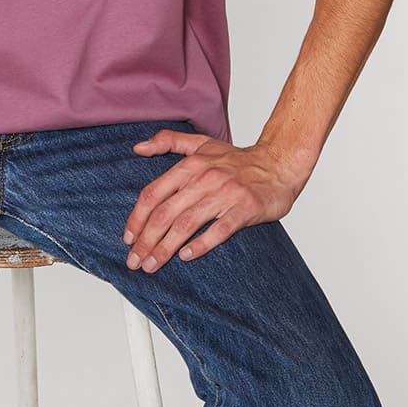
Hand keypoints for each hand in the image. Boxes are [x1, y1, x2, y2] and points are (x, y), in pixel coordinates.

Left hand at [122, 128, 310, 270]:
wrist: (279, 164)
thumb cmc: (238, 160)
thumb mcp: (201, 144)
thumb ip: (168, 141)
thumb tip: (138, 147)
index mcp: (190, 166)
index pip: (153, 194)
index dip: (136, 218)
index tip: (128, 238)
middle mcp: (204, 179)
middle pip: (165, 214)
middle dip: (146, 241)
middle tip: (135, 260)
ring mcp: (224, 194)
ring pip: (186, 224)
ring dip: (165, 248)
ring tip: (153, 265)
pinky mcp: (244, 209)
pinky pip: (218, 230)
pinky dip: (201, 245)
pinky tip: (186, 256)